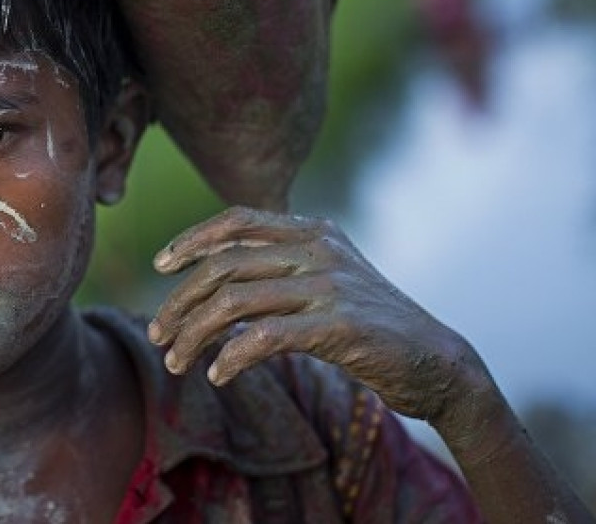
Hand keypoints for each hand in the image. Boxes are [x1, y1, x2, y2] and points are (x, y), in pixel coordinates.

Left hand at [148, 206, 491, 424]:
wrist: (437, 361)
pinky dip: (230, 357)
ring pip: (234, 301)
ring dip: (194, 334)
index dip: (192, 239)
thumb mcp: (326, 280)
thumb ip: (280, 267)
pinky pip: (263, 338)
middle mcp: (319, 250)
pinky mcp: (339, 326)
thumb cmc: (370, 326)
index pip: (237, 219)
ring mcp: (330, 285)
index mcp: (314, 231)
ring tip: (176, 361)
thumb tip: (213, 279)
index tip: (160, 265)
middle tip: (158, 332)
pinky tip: (217, 375)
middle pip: (224, 265)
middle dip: (180, 300)